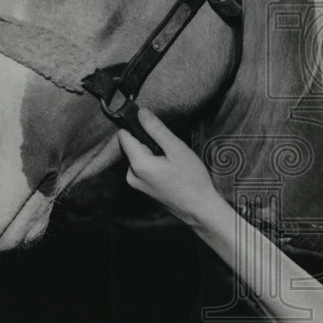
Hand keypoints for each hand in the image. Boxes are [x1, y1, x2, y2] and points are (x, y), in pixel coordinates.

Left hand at [117, 108, 220, 225]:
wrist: (199, 210)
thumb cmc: (192, 179)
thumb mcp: (177, 149)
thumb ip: (156, 129)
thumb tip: (140, 112)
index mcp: (138, 165)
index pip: (123, 136)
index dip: (136, 127)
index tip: (153, 127)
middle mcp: (131, 176)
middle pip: (130, 147)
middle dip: (146, 141)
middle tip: (168, 147)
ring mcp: (135, 185)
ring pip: (136, 157)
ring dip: (150, 153)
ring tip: (171, 159)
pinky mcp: (142, 190)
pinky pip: (141, 168)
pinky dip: (152, 164)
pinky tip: (169, 169)